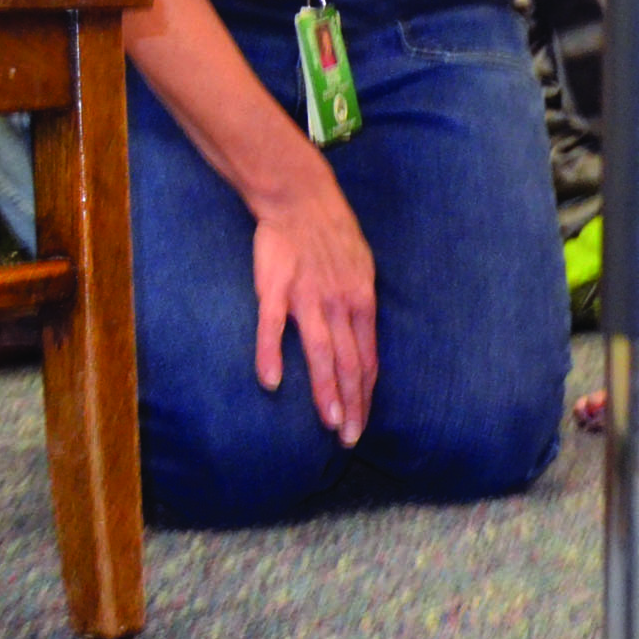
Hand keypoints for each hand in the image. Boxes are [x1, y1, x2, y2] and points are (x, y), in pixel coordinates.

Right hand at [250, 171, 377, 444]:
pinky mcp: (275, 288)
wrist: (301, 199)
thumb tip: (363, 344)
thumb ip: (360, 309)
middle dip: (352, 404)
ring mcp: (307, 297)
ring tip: (329, 422)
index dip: (365, 394)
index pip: (368, 358)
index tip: (361, 423)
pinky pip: (272, 326)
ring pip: (321, 351)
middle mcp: (340, 304)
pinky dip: (271, 354)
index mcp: (361, 301)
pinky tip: (271, 382)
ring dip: (325, 389)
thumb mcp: (361, 271)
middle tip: (350, 439)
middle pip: (350, 362)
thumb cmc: (333, 236)